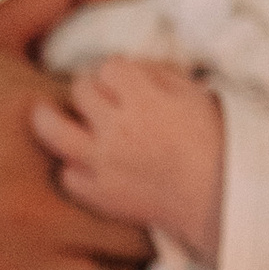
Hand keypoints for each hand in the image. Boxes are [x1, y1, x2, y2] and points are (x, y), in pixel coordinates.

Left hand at [34, 59, 225, 264]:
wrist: (221, 201)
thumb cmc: (217, 145)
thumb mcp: (197, 96)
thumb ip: (160, 76)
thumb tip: (131, 68)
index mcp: (144, 100)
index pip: (109, 68)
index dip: (117, 71)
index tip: (124, 80)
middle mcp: (117, 129)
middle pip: (80, 90)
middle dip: (91, 89)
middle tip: (102, 98)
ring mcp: (103, 163)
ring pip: (52, 130)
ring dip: (47, 117)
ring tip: (47, 113)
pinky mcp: (100, 195)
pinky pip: (68, 175)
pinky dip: (74, 167)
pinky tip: (84, 161)